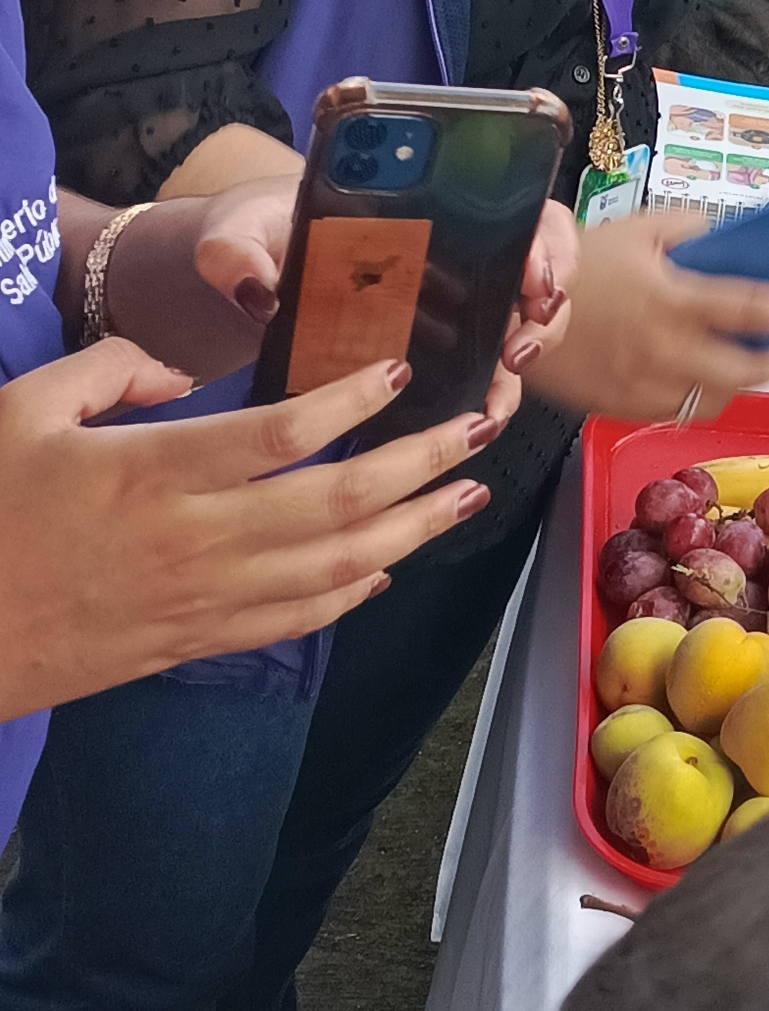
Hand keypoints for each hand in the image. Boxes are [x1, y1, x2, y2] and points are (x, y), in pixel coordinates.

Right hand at [0, 347, 502, 719]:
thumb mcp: (18, 414)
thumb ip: (107, 370)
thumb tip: (182, 367)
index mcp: (151, 472)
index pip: (282, 433)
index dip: (354, 401)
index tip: (400, 370)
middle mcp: (191, 538)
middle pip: (337, 503)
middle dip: (423, 463)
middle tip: (481, 427)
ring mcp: (197, 599)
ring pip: (334, 568)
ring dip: (413, 530)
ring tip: (468, 494)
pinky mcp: (188, 643)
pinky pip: (291, 621)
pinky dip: (349, 594)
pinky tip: (385, 567)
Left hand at [196, 178, 571, 433]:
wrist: (242, 267)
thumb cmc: (254, 232)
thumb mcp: (239, 228)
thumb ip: (236, 250)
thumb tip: (257, 294)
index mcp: (427, 204)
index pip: (521, 208)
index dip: (546, 243)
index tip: (533, 277)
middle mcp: (456, 248)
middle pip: (540, 269)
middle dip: (546, 311)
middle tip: (518, 347)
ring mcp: (451, 298)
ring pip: (523, 321)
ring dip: (527, 358)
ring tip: (497, 399)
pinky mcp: (432, 344)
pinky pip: (486, 361)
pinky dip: (495, 388)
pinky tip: (478, 415)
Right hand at [522, 212, 768, 424]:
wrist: (504, 312)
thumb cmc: (572, 267)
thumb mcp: (636, 231)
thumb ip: (688, 232)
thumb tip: (724, 240)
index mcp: (671, 301)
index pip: (751, 308)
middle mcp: (663, 351)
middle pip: (744, 372)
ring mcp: (643, 387)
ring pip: (714, 400)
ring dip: (736, 381)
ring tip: (738, 358)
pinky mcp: (623, 409)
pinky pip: (678, 412)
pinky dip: (697, 396)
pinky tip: (694, 373)